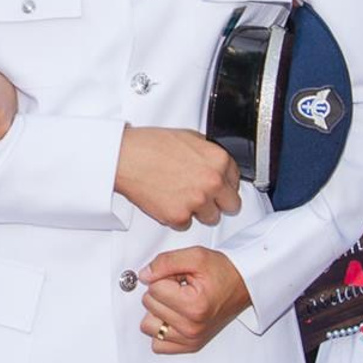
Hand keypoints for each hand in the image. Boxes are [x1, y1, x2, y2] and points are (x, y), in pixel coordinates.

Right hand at [114, 126, 241, 228]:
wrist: (126, 157)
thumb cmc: (151, 145)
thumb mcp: (190, 137)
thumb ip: (209, 153)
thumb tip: (217, 164)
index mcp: (219, 160)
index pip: (237, 180)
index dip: (224, 183)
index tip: (215, 184)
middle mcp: (212, 182)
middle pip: (231, 205)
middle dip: (219, 201)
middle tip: (203, 196)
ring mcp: (197, 201)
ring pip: (211, 218)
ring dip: (199, 211)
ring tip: (181, 196)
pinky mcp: (179, 217)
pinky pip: (186, 225)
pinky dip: (177, 216)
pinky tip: (167, 200)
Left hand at [137, 246, 252, 352]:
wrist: (242, 284)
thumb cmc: (223, 272)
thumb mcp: (196, 256)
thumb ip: (165, 262)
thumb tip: (144, 275)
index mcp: (194, 306)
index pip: (153, 287)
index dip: (164, 276)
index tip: (181, 276)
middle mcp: (192, 327)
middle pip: (149, 305)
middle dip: (162, 291)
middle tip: (182, 287)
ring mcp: (191, 339)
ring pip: (148, 325)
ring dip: (158, 311)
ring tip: (177, 301)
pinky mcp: (190, 345)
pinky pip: (158, 344)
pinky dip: (162, 330)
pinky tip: (174, 316)